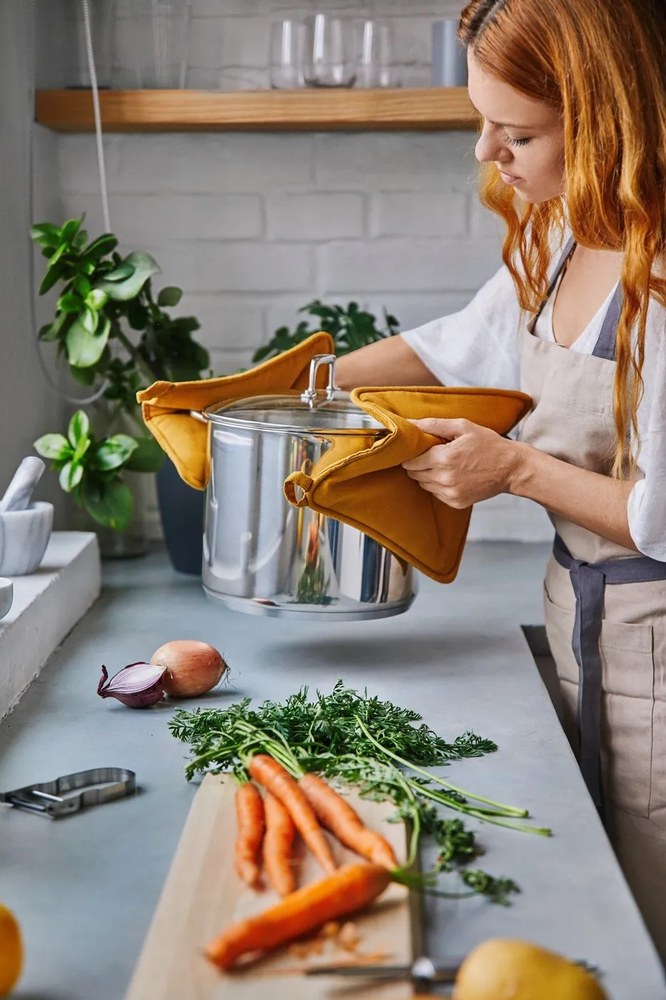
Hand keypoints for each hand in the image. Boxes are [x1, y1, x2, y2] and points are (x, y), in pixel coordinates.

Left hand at [402, 418, 523, 507]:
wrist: (511, 468)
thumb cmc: (488, 444)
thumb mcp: (463, 427)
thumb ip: (434, 424)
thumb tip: (410, 423)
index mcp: (444, 458)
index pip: (410, 461)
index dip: (411, 454)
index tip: (418, 449)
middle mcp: (445, 478)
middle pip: (414, 474)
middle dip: (418, 464)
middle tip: (431, 455)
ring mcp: (451, 493)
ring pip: (423, 485)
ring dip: (427, 475)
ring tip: (444, 465)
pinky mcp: (456, 502)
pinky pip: (436, 494)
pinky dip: (439, 485)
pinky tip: (452, 475)